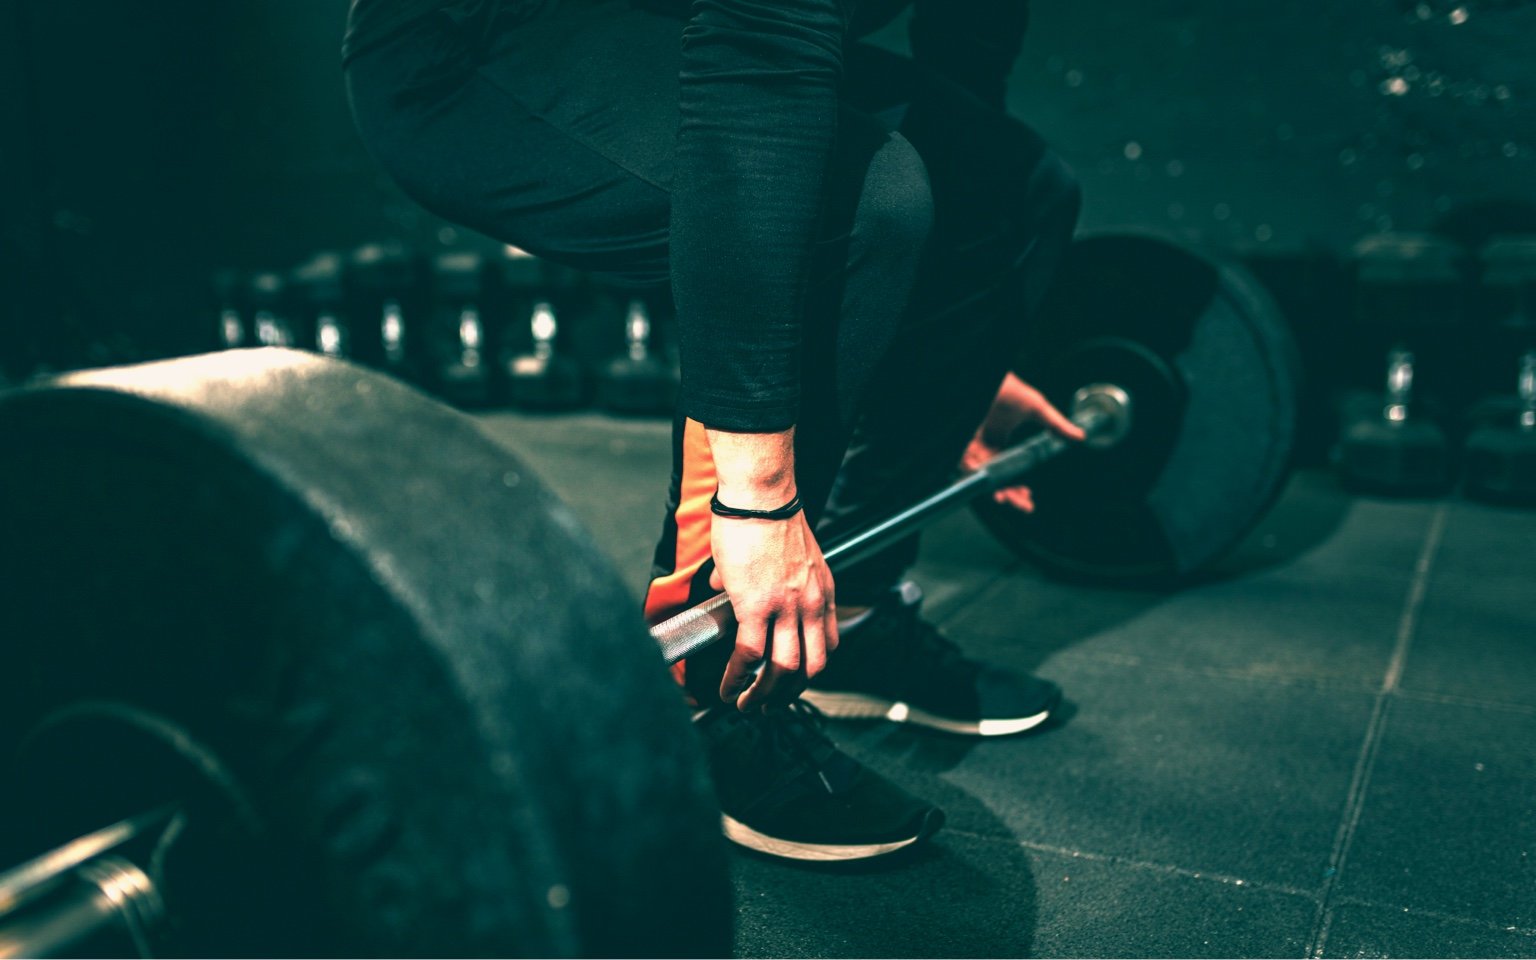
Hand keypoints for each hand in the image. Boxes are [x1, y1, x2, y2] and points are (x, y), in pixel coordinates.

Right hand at [707, 508, 837, 711]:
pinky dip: (738, 677)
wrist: (761, 498)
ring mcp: (786, 608)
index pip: (827, 646)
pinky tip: (728, 686)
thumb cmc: (768, 517)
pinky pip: (750, 655)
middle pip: (810, 668)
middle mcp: (810, 605)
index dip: (808, 671)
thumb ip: (764, 579)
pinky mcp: (756, 606)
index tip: (790, 681)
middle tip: (768, 705)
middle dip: (788, 695)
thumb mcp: (785, 555)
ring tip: (746, 705)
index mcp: (821, 593)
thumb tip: (724, 588)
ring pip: (783, 671)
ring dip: (764, 696)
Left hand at [960, 371, 1085, 511]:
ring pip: (981, 479)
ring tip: (1005, 499)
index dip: (1017, 489)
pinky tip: (990, 485)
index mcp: (998, 441)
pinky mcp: (962, 447)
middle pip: (995, 481)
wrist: (993, 382)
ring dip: (994, 491)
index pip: (1008, 472)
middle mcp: (983, 447)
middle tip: (1022, 506)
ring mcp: (971, 447)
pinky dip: (976, 479)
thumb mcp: (1036, 408)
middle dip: (1009, 496)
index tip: (1028, 499)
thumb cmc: (1007, 388)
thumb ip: (1056, 425)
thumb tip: (1079, 436)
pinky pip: (965, 469)